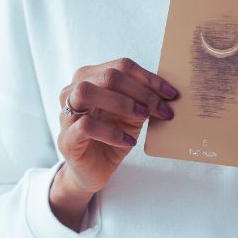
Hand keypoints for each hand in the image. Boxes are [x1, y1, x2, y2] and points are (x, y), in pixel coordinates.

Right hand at [55, 57, 179, 194]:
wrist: (93, 171)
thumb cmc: (112, 139)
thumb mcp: (132, 117)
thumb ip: (143, 101)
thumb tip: (167, 93)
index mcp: (92, 78)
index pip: (121, 66)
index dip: (149, 78)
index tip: (171, 94)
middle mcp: (74, 90)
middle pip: (108, 75)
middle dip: (141, 92)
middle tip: (162, 109)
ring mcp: (66, 113)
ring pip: (87, 91)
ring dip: (122, 103)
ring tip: (143, 118)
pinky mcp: (66, 138)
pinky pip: (86, 125)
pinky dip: (112, 132)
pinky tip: (129, 141)